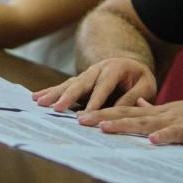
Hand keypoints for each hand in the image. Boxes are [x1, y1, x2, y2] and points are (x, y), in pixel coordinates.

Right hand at [32, 57, 156, 111]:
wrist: (133, 67)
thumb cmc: (141, 80)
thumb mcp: (146, 86)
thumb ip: (134, 97)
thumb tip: (118, 112)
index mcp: (116, 67)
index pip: (104, 86)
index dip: (95, 100)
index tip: (86, 114)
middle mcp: (98, 68)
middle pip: (81, 83)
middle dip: (68, 96)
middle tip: (57, 108)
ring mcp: (87, 73)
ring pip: (69, 83)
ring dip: (54, 93)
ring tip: (38, 102)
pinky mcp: (80, 80)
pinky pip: (65, 86)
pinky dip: (51, 91)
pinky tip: (36, 97)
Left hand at [79, 96, 182, 148]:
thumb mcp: (172, 110)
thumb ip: (153, 109)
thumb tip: (137, 105)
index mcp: (155, 111)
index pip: (123, 111)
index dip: (102, 113)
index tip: (81, 116)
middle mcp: (160, 114)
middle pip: (127, 115)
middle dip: (103, 118)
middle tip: (80, 120)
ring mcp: (173, 121)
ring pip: (145, 123)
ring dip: (124, 125)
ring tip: (104, 128)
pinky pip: (175, 134)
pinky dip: (164, 136)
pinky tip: (152, 141)